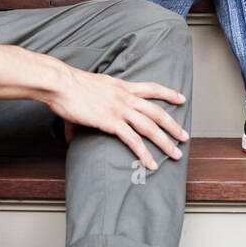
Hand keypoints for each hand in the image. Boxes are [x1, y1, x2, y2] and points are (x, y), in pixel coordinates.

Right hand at [51, 66, 188, 170]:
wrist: (60, 83)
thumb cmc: (67, 87)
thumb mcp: (84, 93)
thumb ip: (83, 114)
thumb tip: (69, 138)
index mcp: (121, 86)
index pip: (151, 88)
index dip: (168, 93)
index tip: (181, 98)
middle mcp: (125, 96)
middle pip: (156, 111)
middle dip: (173, 125)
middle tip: (185, 136)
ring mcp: (120, 109)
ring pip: (150, 127)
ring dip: (165, 142)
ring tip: (175, 154)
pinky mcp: (111, 121)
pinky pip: (133, 140)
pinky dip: (144, 153)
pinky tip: (151, 163)